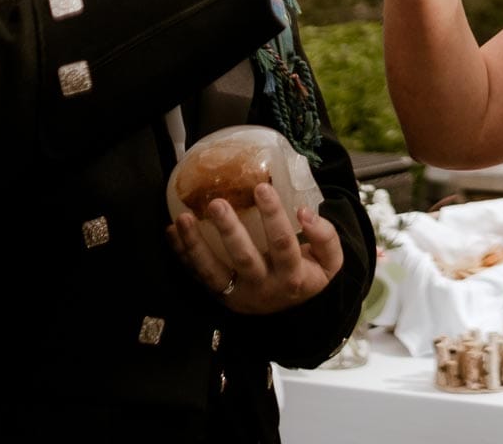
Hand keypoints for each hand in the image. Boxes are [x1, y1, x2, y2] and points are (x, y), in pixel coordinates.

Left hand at [167, 181, 344, 315]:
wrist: (292, 315)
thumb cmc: (308, 276)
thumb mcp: (330, 263)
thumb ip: (325, 236)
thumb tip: (305, 212)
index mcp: (292, 277)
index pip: (283, 244)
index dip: (274, 217)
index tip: (263, 188)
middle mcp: (262, 287)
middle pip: (244, 258)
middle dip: (229, 230)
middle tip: (216, 203)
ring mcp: (236, 293)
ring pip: (212, 272)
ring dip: (195, 245)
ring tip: (183, 219)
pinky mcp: (219, 294)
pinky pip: (197, 275)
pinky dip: (182, 253)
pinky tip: (172, 231)